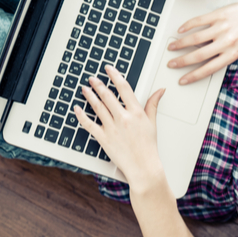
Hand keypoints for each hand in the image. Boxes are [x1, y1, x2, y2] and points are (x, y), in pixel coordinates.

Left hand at [75, 65, 165, 186]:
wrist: (143, 167)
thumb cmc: (148, 146)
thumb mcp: (152, 122)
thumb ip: (153, 104)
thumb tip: (160, 90)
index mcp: (136, 112)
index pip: (124, 88)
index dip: (115, 76)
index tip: (109, 69)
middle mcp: (123, 118)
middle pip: (108, 96)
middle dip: (99, 84)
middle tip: (92, 78)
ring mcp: (112, 128)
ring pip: (97, 107)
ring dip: (90, 96)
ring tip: (85, 88)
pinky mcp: (103, 138)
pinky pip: (89, 124)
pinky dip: (81, 116)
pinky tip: (77, 109)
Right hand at [167, 0, 237, 84]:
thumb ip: (222, 55)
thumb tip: (202, 62)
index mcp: (232, 54)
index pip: (208, 69)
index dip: (193, 76)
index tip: (183, 80)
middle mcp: (226, 42)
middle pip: (198, 55)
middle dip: (181, 61)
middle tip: (172, 64)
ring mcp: (221, 28)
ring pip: (195, 38)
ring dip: (180, 44)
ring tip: (172, 47)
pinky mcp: (218, 15)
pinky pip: (199, 21)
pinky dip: (187, 26)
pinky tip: (180, 30)